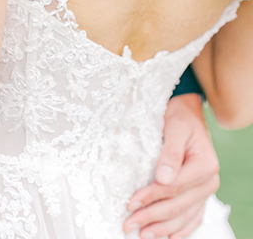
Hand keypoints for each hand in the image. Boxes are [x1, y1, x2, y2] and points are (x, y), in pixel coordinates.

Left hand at [124, 94, 219, 237]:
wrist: (189, 113)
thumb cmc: (180, 117)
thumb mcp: (175, 127)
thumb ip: (170, 152)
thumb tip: (163, 179)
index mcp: (205, 165)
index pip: (174, 187)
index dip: (151, 196)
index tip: (131, 202)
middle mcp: (209, 181)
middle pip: (178, 205)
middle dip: (152, 216)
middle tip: (129, 223)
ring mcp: (206, 189)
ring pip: (184, 216)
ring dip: (163, 227)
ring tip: (143, 234)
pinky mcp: (200, 193)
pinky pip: (193, 217)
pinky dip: (180, 229)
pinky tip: (168, 236)